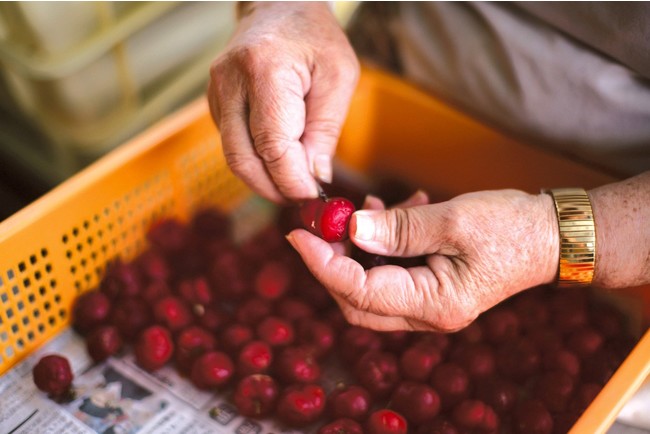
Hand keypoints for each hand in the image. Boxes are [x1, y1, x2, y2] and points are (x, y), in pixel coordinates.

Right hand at [208, 2, 359, 202]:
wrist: (279, 6)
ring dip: (263, 179)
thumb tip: (313, 177)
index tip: (312, 196)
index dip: (291, 179)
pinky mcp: (215, 103)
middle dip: (273, 188)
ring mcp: (217, 93)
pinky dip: (255, 162)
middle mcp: (230, 82)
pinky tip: (278, 162)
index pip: (272, 144)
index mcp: (264, 69)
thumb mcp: (339, 77)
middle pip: (242, 158)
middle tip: (300, 200)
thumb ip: (325, 129)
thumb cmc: (315, 37)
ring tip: (293, 184)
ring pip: (233, 156)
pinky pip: (232, 144)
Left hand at [286, 190, 558, 331]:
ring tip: (373, 207)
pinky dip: (381, 244)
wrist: (551, 236)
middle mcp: (428, 314)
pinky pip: (390, 273)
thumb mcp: (452, 220)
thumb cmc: (511, 227)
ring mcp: (428, 304)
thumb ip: (398, 229)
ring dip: (359, 247)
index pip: (359, 292)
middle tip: (325, 222)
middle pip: (357, 299)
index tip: (297, 234)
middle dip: (333, 260)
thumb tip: (349, 229)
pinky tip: (394, 211)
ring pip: (370, 285)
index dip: (322, 263)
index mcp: (435, 304)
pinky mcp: (430, 287)